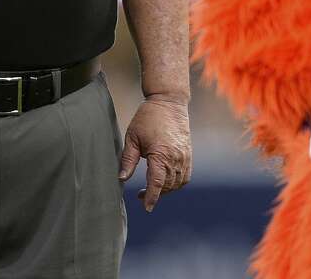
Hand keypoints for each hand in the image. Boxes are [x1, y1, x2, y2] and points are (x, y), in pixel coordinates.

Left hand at [118, 95, 191, 211]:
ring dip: (165, 189)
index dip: (151, 197)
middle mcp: (176, 157)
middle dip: (155, 194)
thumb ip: (128, 160)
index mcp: (161, 154)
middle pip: (167, 186)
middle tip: (140, 195)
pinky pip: (185, 176)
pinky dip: (176, 182)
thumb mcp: (132, 137)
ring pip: (177, 183)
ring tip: (152, 187)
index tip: (146, 208)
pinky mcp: (188, 154)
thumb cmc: (148, 117)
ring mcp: (184, 156)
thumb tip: (121, 179)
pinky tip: (165, 180)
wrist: (169, 101)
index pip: (157, 183)